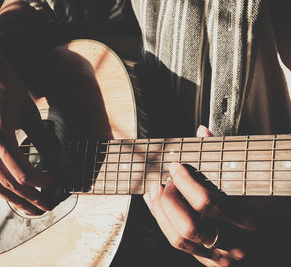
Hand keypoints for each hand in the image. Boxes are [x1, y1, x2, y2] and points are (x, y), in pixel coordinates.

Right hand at [0, 35, 66, 214]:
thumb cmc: (7, 87)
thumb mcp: (30, 113)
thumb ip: (47, 142)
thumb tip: (65, 163)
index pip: (24, 172)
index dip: (43, 182)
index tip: (57, 183)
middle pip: (8, 184)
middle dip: (30, 198)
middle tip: (46, 207)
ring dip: (13, 199)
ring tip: (30, 208)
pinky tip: (11, 191)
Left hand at [143, 126, 258, 265]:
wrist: (278, 239)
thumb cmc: (266, 204)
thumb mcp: (251, 180)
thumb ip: (226, 156)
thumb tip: (202, 132)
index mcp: (247, 219)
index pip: (206, 203)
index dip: (184, 181)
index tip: (176, 165)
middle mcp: (233, 244)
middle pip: (187, 226)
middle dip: (170, 200)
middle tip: (166, 181)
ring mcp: (219, 256)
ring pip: (178, 239)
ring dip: (160, 212)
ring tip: (156, 190)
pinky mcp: (208, 260)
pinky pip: (178, 243)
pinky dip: (162, 222)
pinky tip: (156, 204)